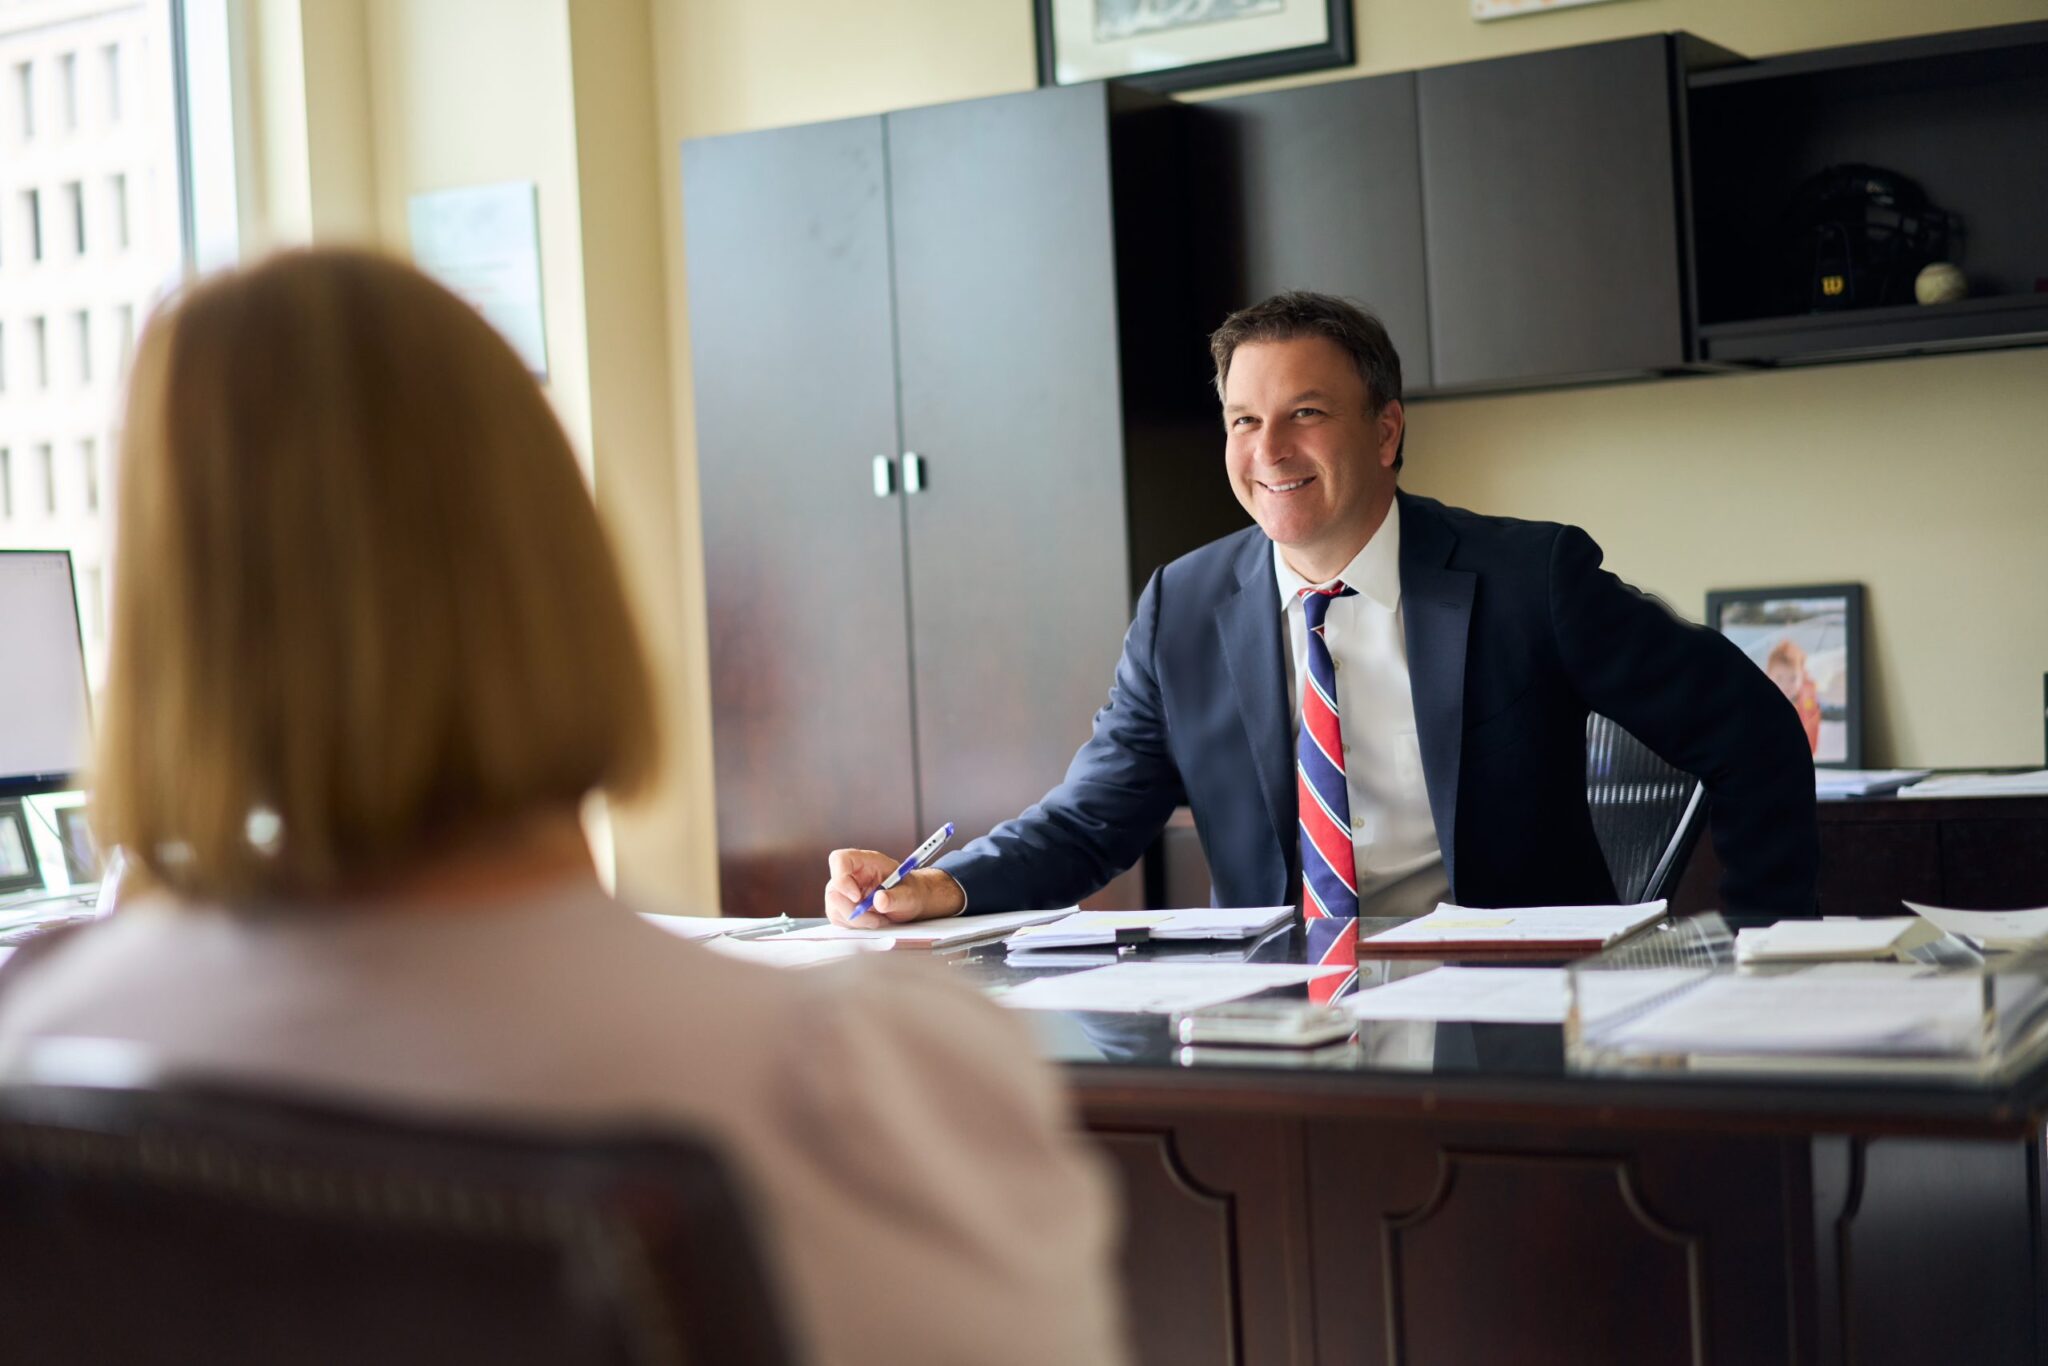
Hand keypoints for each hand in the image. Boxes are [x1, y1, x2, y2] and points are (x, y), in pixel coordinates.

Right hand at [824, 849, 967, 927]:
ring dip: (858, 921)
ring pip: (835, 909)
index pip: (839, 860)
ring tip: (880, 919)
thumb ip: (895, 897)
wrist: (911, 901)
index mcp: (865, 861)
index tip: (857, 897)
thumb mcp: (909, 894)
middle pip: (834, 891)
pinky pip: (840, 919)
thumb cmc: (909, 891)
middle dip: (854, 910)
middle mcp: (850, 874)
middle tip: (876, 918)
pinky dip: (857, 926)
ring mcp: (843, 891)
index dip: (842, 878)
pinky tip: (873, 921)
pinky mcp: (842, 907)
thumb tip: (880, 900)